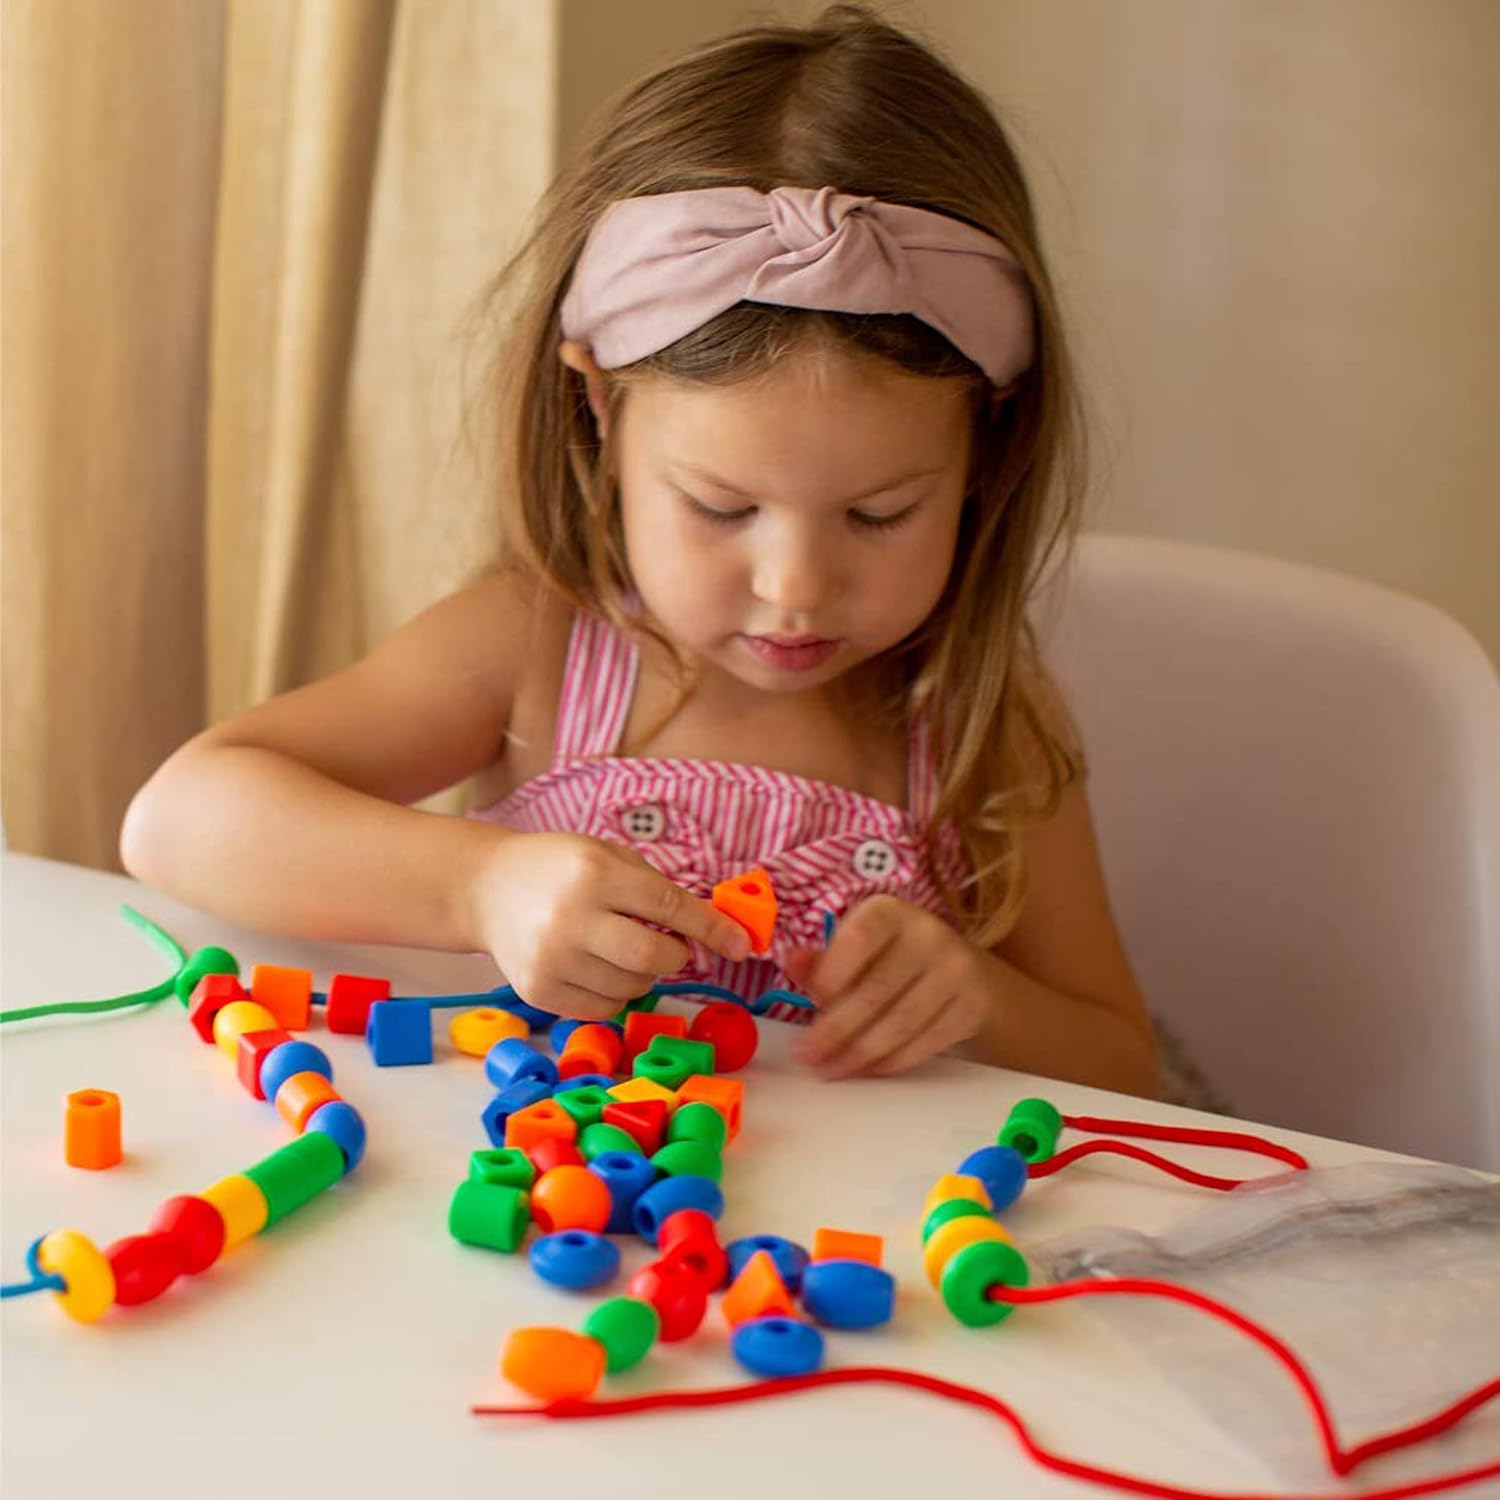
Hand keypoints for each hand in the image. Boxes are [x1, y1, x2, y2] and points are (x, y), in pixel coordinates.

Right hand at [471, 832, 750, 1019]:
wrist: (487, 889)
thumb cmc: (559, 868)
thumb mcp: (606, 856)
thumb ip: (655, 888)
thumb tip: (714, 930)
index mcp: (595, 875)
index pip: (668, 907)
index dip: (710, 928)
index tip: (741, 945)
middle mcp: (571, 919)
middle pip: (653, 957)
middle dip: (677, 956)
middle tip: (671, 946)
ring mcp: (551, 959)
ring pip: (631, 987)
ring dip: (643, 973)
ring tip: (619, 948)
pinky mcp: (538, 991)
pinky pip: (602, 1007)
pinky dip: (614, 991)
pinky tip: (596, 966)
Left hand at [789, 895, 992, 1076]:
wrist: (969, 973)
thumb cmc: (896, 958)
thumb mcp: (859, 947)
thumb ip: (823, 959)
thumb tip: (792, 963)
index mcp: (891, 912)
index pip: (859, 938)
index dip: (832, 974)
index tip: (812, 1003)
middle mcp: (928, 935)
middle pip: (877, 990)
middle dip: (836, 1030)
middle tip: (809, 1055)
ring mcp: (955, 970)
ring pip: (900, 1023)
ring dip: (859, 1054)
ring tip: (831, 1070)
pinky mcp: (970, 1006)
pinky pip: (924, 1042)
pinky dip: (891, 1062)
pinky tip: (867, 1070)